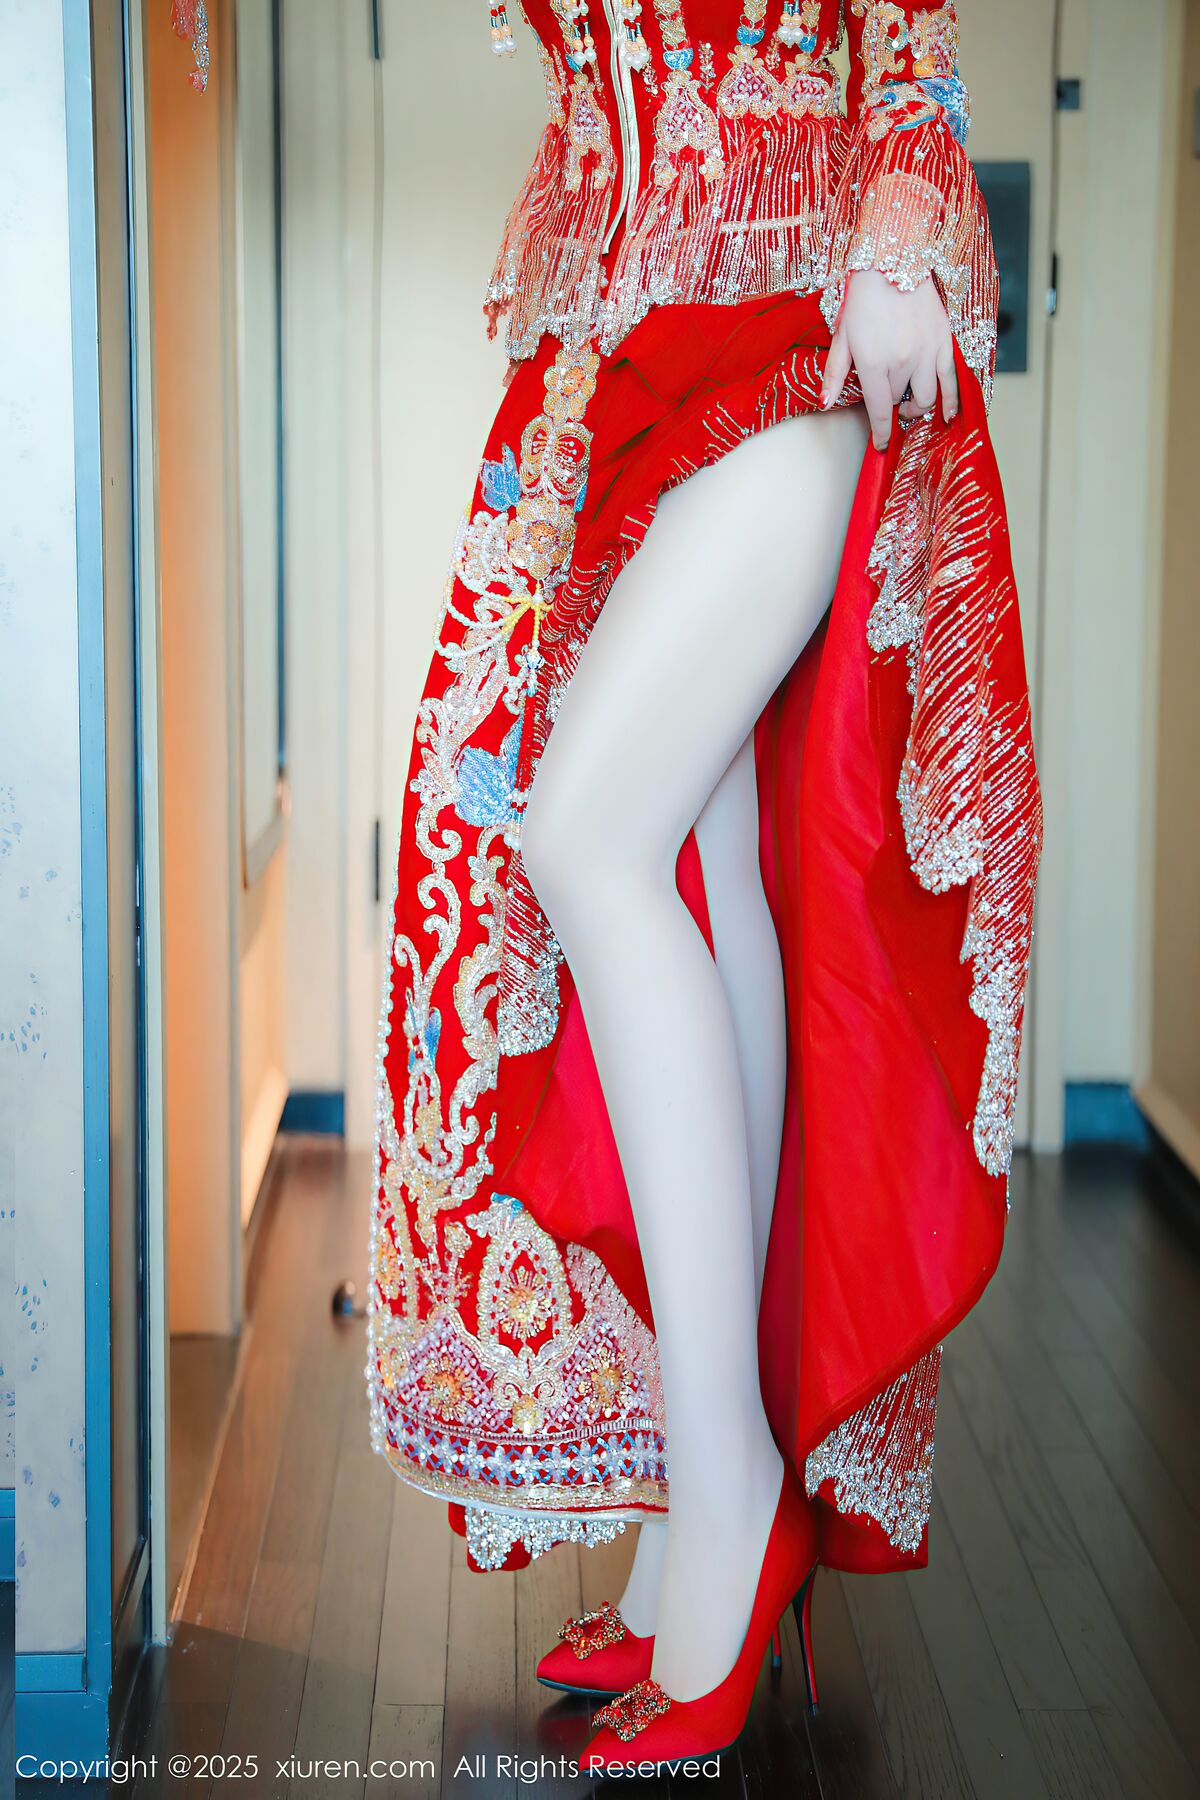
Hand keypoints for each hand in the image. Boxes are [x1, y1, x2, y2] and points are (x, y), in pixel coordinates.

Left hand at [820, 270, 958, 450]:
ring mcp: (926, 353)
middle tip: (891, 406)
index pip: (880, 412)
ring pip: (928, 398)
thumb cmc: (863, 298)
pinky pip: (951, 380)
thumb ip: (833, 373)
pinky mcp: (944, 342)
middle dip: (896, 410)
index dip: (880, 433)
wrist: (893, 260)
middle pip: (902, 403)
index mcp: (874, 364)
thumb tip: (824, 404)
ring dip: (919, 408)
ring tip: (911, 405)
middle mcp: (902, 362)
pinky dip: (951, 401)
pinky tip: (948, 415)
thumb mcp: (842, 336)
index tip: (880, 444)